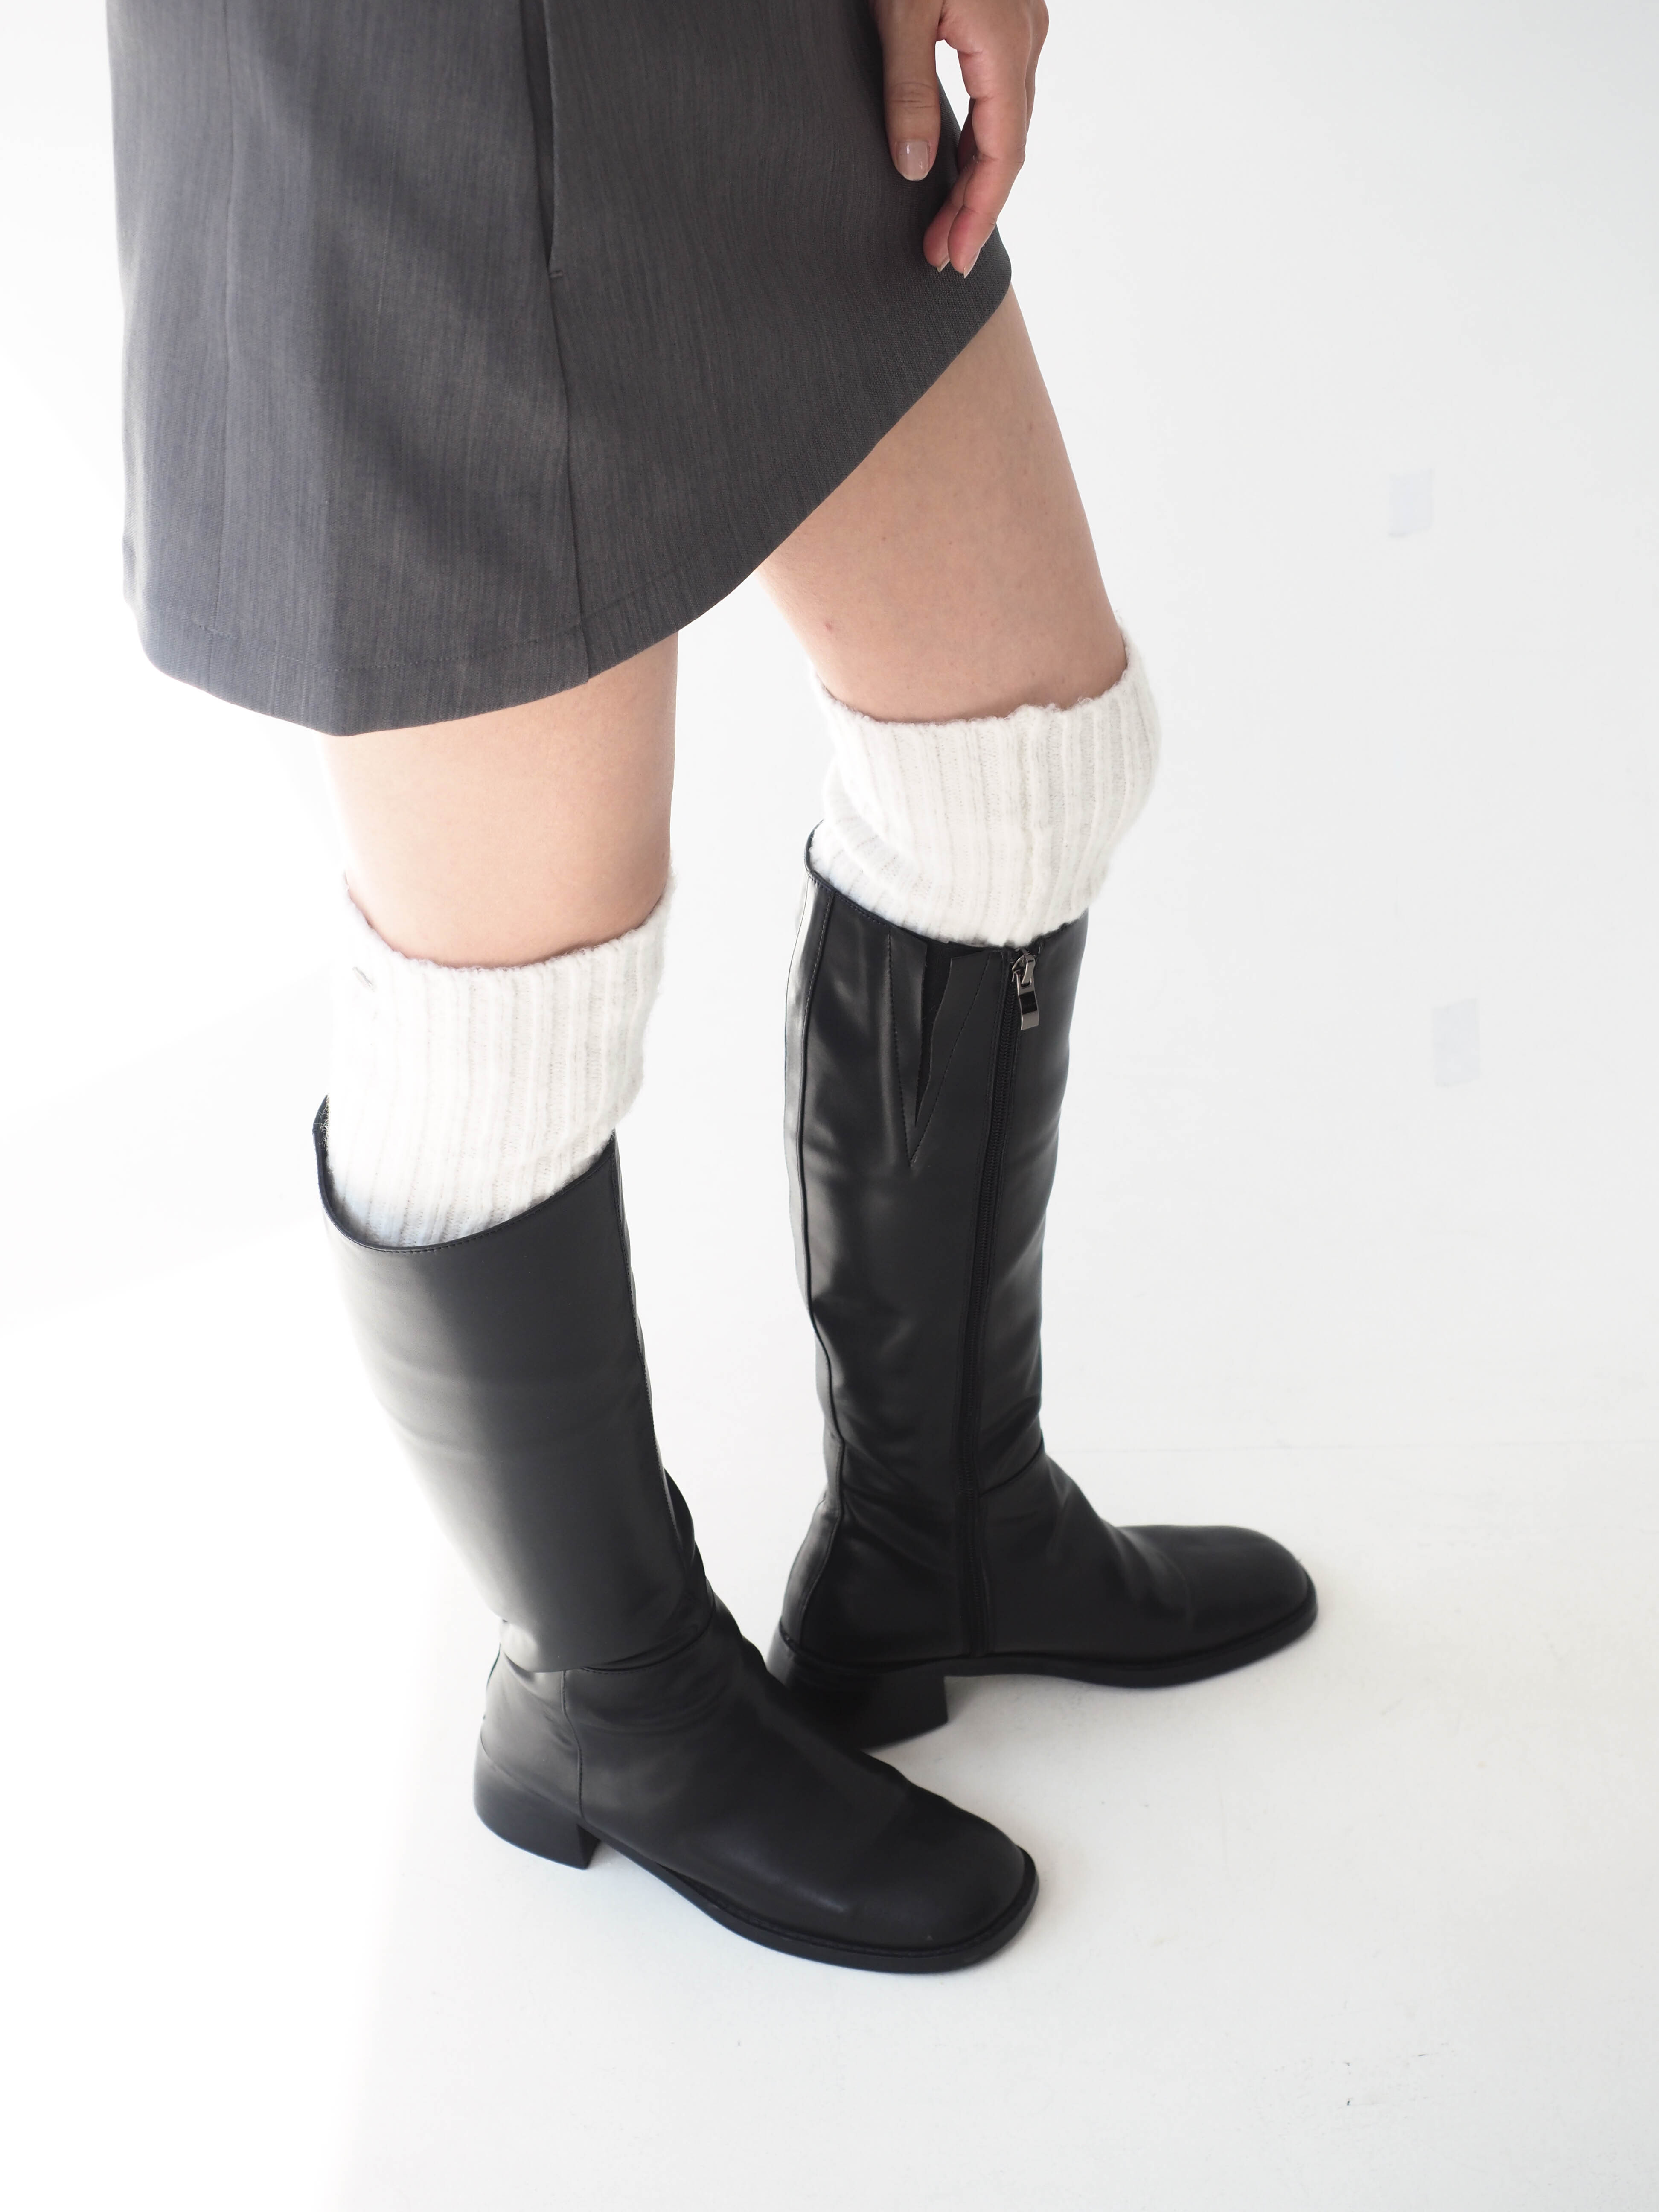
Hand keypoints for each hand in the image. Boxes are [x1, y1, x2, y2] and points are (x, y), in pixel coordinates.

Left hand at [869, 0, 1048, 275]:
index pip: (1002, 151)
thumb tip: (914, 169)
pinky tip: (954, 165)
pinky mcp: (1003, 19)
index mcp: (1006, 43)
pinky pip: (997, 95)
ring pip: (1003, 122)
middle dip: (973, 206)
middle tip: (939, 254)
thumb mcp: (900, 12)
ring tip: (944, 223)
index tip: (956, 259)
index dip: (980, 212)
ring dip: (974, 176)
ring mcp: (1019, 27)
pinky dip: (977, 138)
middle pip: (1005, 145)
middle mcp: (1025, 38)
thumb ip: (909, 90)